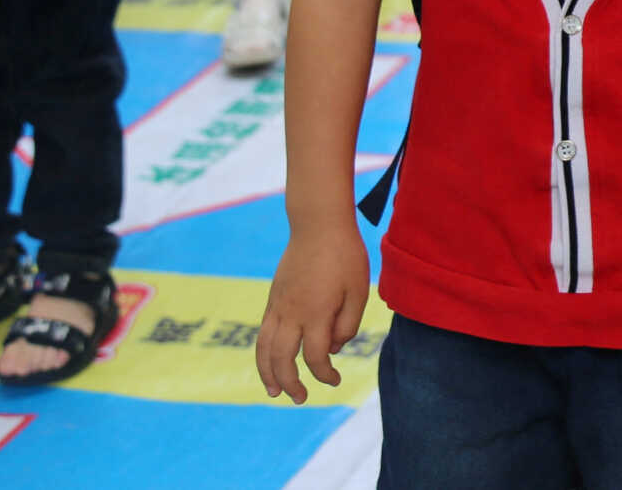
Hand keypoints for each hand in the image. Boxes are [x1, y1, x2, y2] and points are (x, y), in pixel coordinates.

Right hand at [256, 227, 372, 403]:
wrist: (318, 224)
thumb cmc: (344, 256)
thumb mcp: (358, 291)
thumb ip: (348, 325)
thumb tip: (332, 349)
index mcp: (316, 312)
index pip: (316, 357)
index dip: (325, 375)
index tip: (334, 381)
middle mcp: (291, 313)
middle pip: (282, 359)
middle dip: (290, 383)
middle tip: (300, 398)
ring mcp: (278, 305)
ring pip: (264, 348)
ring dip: (266, 372)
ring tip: (273, 391)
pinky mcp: (273, 298)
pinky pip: (263, 332)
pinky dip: (263, 352)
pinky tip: (270, 361)